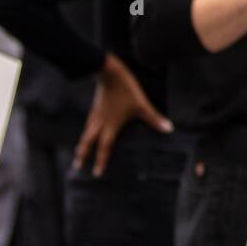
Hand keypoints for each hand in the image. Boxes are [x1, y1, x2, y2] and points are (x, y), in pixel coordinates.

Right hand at [73, 54, 172, 175]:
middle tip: (77, 166)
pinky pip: (90, 123)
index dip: (101, 161)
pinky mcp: (96, 105)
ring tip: (79, 150)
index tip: (97, 174)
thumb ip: (154, 118)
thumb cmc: (125, 89)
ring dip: (83, 143)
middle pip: (88, 142)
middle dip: (83, 155)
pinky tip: (89, 128)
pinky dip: (87, 130)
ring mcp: (96, 113)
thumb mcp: (141, 104)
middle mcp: (100, 122)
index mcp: (110, 126)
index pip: (104, 147)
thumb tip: (169, 129)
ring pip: (87, 132)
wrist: (108, 72)